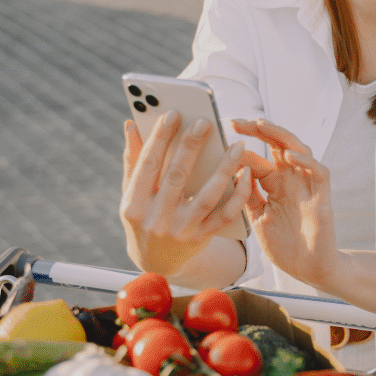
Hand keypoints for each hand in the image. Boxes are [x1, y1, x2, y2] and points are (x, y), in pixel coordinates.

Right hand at [120, 112, 269, 275]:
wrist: (157, 262)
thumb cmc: (144, 218)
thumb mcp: (132, 194)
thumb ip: (133, 160)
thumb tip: (131, 124)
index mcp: (134, 205)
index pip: (148, 165)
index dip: (160, 138)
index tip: (174, 113)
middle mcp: (157, 219)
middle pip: (177, 177)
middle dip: (191, 147)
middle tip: (205, 122)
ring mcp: (181, 231)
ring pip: (206, 196)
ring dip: (223, 169)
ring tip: (235, 146)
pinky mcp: (202, 239)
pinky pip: (225, 215)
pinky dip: (237, 195)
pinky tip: (245, 174)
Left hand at [231, 118, 343, 289]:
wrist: (308, 270)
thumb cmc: (284, 246)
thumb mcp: (257, 218)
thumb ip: (246, 195)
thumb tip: (229, 169)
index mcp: (274, 185)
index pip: (257, 158)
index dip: (240, 148)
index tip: (218, 138)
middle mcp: (292, 180)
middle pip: (278, 144)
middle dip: (258, 130)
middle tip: (236, 122)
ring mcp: (308, 186)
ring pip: (300, 150)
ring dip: (281, 136)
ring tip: (261, 125)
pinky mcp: (323, 197)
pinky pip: (319, 172)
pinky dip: (306, 162)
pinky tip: (289, 156)